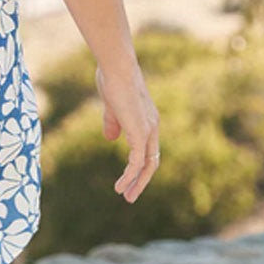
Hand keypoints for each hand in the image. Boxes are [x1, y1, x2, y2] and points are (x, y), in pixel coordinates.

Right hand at [95, 62, 160, 203]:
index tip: (128, 177)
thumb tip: (111, 139)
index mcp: (147, 120)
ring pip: (146, 165)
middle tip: (130, 196)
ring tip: (125, 196)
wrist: (118, 67)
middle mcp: (152, 127)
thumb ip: (113, 123)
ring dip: (136, 183)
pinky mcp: (139, 133)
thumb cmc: (112, 79)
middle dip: (141, 180)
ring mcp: (148, 131)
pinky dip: (129, 177)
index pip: (148, 149)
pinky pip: (136, 162)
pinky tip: (119, 186)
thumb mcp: (112, 105)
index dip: (139, 165)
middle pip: (152, 161)